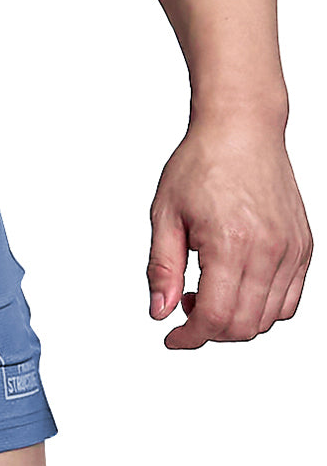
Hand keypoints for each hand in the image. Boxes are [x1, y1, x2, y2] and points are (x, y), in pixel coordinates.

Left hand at [147, 116, 311, 347]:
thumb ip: (163, 268)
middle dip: (210, 331)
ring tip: (208, 291)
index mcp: (230, 242)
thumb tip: (161, 312)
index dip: (190, 337)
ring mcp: (292, 250)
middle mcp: (268, 251)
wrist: (242, 129)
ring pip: (268, 319)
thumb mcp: (165, 214)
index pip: (215, 316)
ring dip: (236, 321)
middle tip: (186, 307)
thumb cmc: (202, 162)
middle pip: (243, 325)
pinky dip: (263, 308)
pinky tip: (237, 286)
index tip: (173, 337)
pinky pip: (289, 300)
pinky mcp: (303, 247)